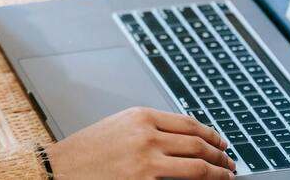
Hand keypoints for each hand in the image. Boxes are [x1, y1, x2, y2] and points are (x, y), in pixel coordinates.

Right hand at [44, 107, 235, 178]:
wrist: (59, 170)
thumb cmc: (85, 152)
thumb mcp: (118, 127)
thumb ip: (147, 128)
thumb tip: (181, 138)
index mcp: (141, 116)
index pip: (189, 123)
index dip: (211, 134)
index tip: (221, 142)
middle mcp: (147, 135)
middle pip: (198, 143)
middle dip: (220, 154)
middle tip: (230, 162)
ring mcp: (148, 161)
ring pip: (198, 166)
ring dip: (218, 172)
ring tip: (226, 176)